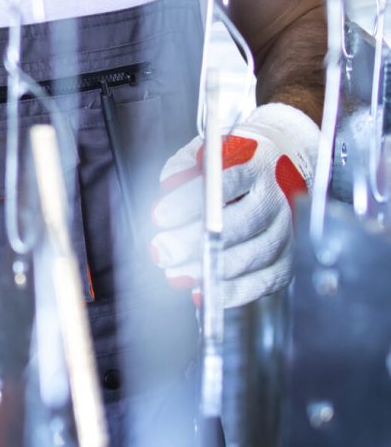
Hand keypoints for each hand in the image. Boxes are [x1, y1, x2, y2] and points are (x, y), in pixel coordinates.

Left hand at [151, 102, 319, 308]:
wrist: (277, 171)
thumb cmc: (232, 164)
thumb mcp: (204, 153)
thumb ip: (183, 168)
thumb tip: (168, 186)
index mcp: (256, 166)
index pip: (224, 183)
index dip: (190, 201)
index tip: (158, 216)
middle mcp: (276, 199)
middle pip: (241, 223)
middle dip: (195, 241)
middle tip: (162, 250)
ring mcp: (286, 231)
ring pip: (254, 255)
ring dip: (211, 269)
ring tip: (175, 273)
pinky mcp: (287, 259)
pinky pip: (266, 281)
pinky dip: (234, 292)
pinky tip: (204, 292)